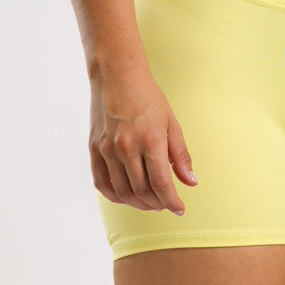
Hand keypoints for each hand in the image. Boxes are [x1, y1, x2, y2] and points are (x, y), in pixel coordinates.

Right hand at [90, 70, 197, 214]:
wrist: (116, 75)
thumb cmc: (148, 97)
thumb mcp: (171, 123)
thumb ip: (181, 156)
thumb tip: (190, 183)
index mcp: (150, 140)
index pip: (162, 184)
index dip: (172, 202)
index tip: (179, 209)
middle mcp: (126, 147)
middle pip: (142, 191)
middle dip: (157, 204)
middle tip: (165, 204)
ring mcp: (107, 149)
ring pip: (122, 192)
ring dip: (138, 203)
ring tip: (149, 201)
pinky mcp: (93, 148)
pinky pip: (101, 183)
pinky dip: (115, 196)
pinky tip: (127, 196)